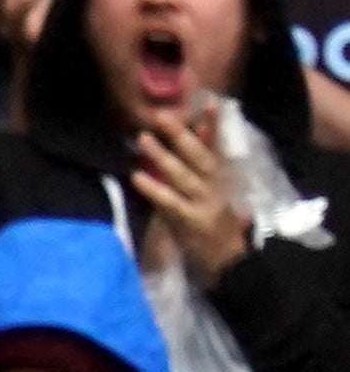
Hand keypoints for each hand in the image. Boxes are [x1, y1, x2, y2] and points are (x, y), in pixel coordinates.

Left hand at [134, 107, 249, 288]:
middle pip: (198, 156)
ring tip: (143, 138)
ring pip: (182, 174)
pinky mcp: (192, 222)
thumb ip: (207, 185)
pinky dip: (154, 189)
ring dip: (162, 155)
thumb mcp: (216, 205)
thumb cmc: (220, 238)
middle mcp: (215, 188)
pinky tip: (137, 177)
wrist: (233, 267)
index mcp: (222, 183)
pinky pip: (170, 202)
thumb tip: (202, 169)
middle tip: (161, 115)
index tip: (210, 103)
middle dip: (181, 134)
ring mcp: (205, 204)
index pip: (216, 149)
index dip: (212, 126)